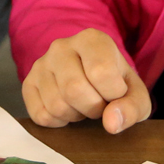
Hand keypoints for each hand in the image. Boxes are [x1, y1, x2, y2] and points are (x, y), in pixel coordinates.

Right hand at [21, 28, 150, 133]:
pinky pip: (40, 115)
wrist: (93, 77)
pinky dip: (58, 122)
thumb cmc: (115, 84)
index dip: (113, 93)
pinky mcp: (28, 84)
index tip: (116, 92)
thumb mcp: (135, 94)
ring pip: (56, 105)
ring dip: (76, 115)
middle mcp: (61, 46)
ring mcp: (40, 64)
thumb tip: (111, 124)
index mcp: (91, 39)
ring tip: (83, 104)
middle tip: (99, 103)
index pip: (101, 73)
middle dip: (93, 108)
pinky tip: (68, 110)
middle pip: (74, 89)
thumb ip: (132, 107)